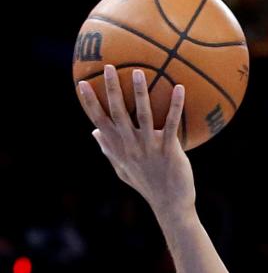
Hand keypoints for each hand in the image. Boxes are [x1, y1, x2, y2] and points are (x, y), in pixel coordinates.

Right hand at [77, 65, 194, 217]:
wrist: (170, 205)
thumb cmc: (147, 185)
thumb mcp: (123, 169)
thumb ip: (109, 150)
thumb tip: (94, 132)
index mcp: (119, 149)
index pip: (100, 122)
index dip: (90, 103)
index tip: (82, 83)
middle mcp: (131, 147)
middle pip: (117, 114)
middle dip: (111, 89)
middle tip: (108, 67)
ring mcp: (149, 148)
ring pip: (142, 116)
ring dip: (139, 93)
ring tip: (138, 72)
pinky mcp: (169, 151)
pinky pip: (171, 124)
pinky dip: (176, 106)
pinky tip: (180, 88)